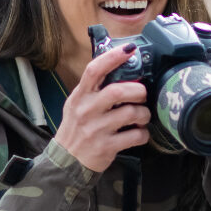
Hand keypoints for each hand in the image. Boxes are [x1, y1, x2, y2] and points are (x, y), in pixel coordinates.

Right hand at [53, 45, 152, 171]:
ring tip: (142, 116)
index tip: (130, 49)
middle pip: (118, 91)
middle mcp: (87, 110)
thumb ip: (95, 89)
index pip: (94, 70)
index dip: (113, 57)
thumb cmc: (77, 128)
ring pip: (131, 113)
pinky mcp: (106, 147)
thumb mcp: (78, 104)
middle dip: (138, 91)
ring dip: (144, 113)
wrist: (66, 161)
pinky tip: (139, 133)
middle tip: (142, 95)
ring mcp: (96, 129)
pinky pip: (135, 136)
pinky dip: (143, 134)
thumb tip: (121, 68)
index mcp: (80, 96)